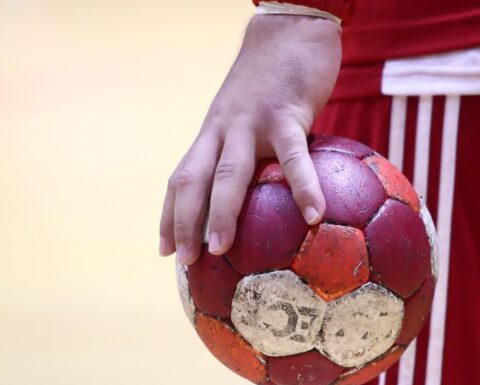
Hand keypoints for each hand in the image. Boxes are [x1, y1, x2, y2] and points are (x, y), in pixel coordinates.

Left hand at [159, 14, 340, 263]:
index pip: (181, 179)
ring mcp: (251, 122)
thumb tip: (265, 195)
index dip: (169, 216)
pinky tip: (314, 215)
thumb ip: (253, 151)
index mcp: (213, 134)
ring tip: (220, 250)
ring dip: (221, 213)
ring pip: (229, 173)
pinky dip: (302, 187)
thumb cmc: (272, 79)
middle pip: (193, 181)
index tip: (165, 251)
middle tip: (184, 262)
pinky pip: (293, 157)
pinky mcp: (285, 114)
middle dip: (183, 223)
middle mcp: (222, 130)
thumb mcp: (251, 115)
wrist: (288, 28)